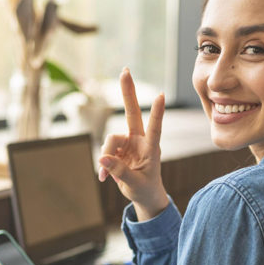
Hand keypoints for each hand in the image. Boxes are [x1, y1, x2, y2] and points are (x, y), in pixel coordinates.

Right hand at [98, 68, 167, 220]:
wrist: (143, 194)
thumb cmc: (144, 189)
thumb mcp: (134, 184)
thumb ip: (119, 171)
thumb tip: (101, 158)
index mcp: (151, 148)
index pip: (155, 128)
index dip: (157, 113)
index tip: (161, 95)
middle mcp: (139, 140)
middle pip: (132, 112)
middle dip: (127, 91)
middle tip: (125, 70)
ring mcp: (127, 142)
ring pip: (110, 140)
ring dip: (106, 157)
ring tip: (107, 175)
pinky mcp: (117, 148)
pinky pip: (104, 151)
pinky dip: (103, 165)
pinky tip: (104, 177)